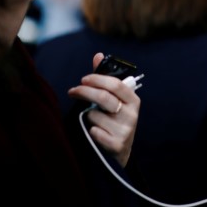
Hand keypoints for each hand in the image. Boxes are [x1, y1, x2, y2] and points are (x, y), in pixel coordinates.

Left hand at [68, 52, 139, 166]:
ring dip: (87, 115)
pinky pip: (94, 132)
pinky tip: (95, 132)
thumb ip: (105, 78)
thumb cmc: (115, 119)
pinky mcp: (117, 144)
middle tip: (73, 91)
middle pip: (104, 98)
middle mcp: (132, 114)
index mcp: (133, 100)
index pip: (116, 84)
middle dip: (85, 92)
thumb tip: (98, 55)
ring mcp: (126, 130)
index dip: (97, 79)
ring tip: (91, 118)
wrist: (121, 151)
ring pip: (95, 115)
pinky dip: (90, 130)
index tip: (83, 79)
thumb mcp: (115, 99)